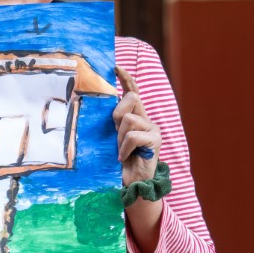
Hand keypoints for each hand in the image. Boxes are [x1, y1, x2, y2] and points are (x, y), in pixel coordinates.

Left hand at [113, 67, 161, 185]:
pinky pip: (133, 135)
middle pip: (131, 98)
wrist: (133, 184)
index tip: (116, 67)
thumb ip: (112, 123)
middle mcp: (147, 119)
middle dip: (117, 113)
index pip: (133, 92)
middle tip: (115, 134)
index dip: (126, 78)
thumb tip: (98, 107)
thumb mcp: (112, 138)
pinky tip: (123, 158)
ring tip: (120, 151)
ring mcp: (153, 129)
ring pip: (129, 118)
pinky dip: (124, 147)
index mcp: (136, 117)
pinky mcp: (155, 140)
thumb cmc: (120, 162)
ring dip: (119, 137)